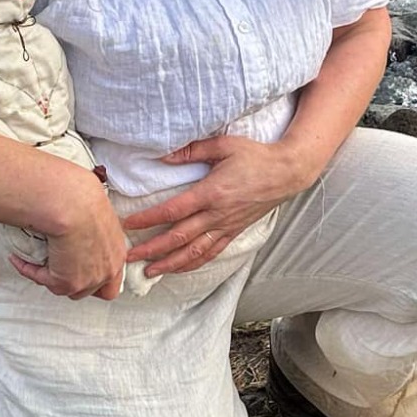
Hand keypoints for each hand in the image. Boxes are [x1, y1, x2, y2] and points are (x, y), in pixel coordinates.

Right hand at [10, 172, 128, 299]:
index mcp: (118, 253)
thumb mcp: (98, 211)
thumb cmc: (84, 199)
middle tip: (57, 266)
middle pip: (92, 290)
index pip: (112, 278)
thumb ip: (94, 224)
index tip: (81, 265)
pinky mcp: (65, 283)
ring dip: (52, 277)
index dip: (97, 276)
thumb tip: (81, 219)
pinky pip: (42, 280)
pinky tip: (21, 258)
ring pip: (67, 289)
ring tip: (39, 262)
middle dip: (75, 281)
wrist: (73, 205)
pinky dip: (29, 270)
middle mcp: (107, 270)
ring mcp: (88, 280)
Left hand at [121, 135, 314, 277]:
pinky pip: (211, 253)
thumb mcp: (223, 145)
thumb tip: (163, 156)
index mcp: (211, 193)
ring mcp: (226, 226)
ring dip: (170, 264)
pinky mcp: (234, 232)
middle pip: (179, 238)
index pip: (173, 211)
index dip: (148, 219)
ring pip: (194, 252)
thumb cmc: (255, 156)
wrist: (287, 172)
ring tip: (150, 271)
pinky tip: (179, 268)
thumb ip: (191, 151)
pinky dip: (193, 264)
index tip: (129, 224)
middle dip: (152, 249)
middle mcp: (217, 214)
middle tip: (129, 258)